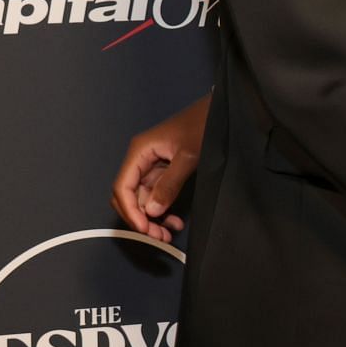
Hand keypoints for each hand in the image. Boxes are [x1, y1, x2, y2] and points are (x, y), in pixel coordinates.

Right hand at [111, 94, 210, 241]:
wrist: (223, 110)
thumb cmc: (205, 125)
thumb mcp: (189, 156)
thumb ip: (169, 184)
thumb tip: (151, 211)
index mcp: (140, 151)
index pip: (122, 187)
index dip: (130, 211)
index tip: (145, 229)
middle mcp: (142, 158)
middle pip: (130, 195)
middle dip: (141, 218)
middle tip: (159, 237)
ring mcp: (154, 164)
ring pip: (144, 198)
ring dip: (153, 217)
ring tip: (169, 232)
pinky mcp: (167, 169)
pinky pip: (158, 193)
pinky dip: (164, 207)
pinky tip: (175, 220)